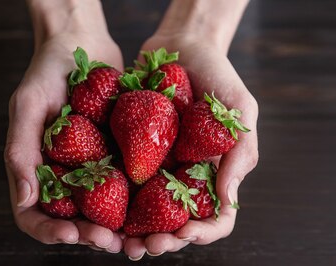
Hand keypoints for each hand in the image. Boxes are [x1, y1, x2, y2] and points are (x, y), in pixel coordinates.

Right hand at [4, 0, 124, 252]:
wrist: (82, 43)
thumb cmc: (46, 71)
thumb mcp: (27, 107)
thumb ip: (20, 151)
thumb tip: (24, 200)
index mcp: (37, 171)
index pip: (34, 216)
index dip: (51, 231)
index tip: (72, 233)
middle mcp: (65, 177)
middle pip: (74, 221)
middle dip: (91, 236)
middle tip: (112, 242)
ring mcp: (93, 169)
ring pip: (105, 212)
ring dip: (120, 230)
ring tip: (138, 239)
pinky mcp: (120, 157)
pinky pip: (130, 185)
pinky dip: (142, 202)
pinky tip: (160, 208)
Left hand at [123, 21, 257, 259]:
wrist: (182, 43)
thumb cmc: (220, 75)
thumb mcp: (241, 110)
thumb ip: (240, 154)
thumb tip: (229, 201)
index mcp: (213, 174)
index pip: (215, 219)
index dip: (201, 234)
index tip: (183, 234)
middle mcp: (184, 178)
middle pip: (176, 225)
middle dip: (162, 241)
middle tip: (143, 247)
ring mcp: (157, 167)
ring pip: (143, 213)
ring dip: (131, 233)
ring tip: (115, 241)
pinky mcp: (130, 153)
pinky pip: (118, 182)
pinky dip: (107, 200)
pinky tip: (94, 209)